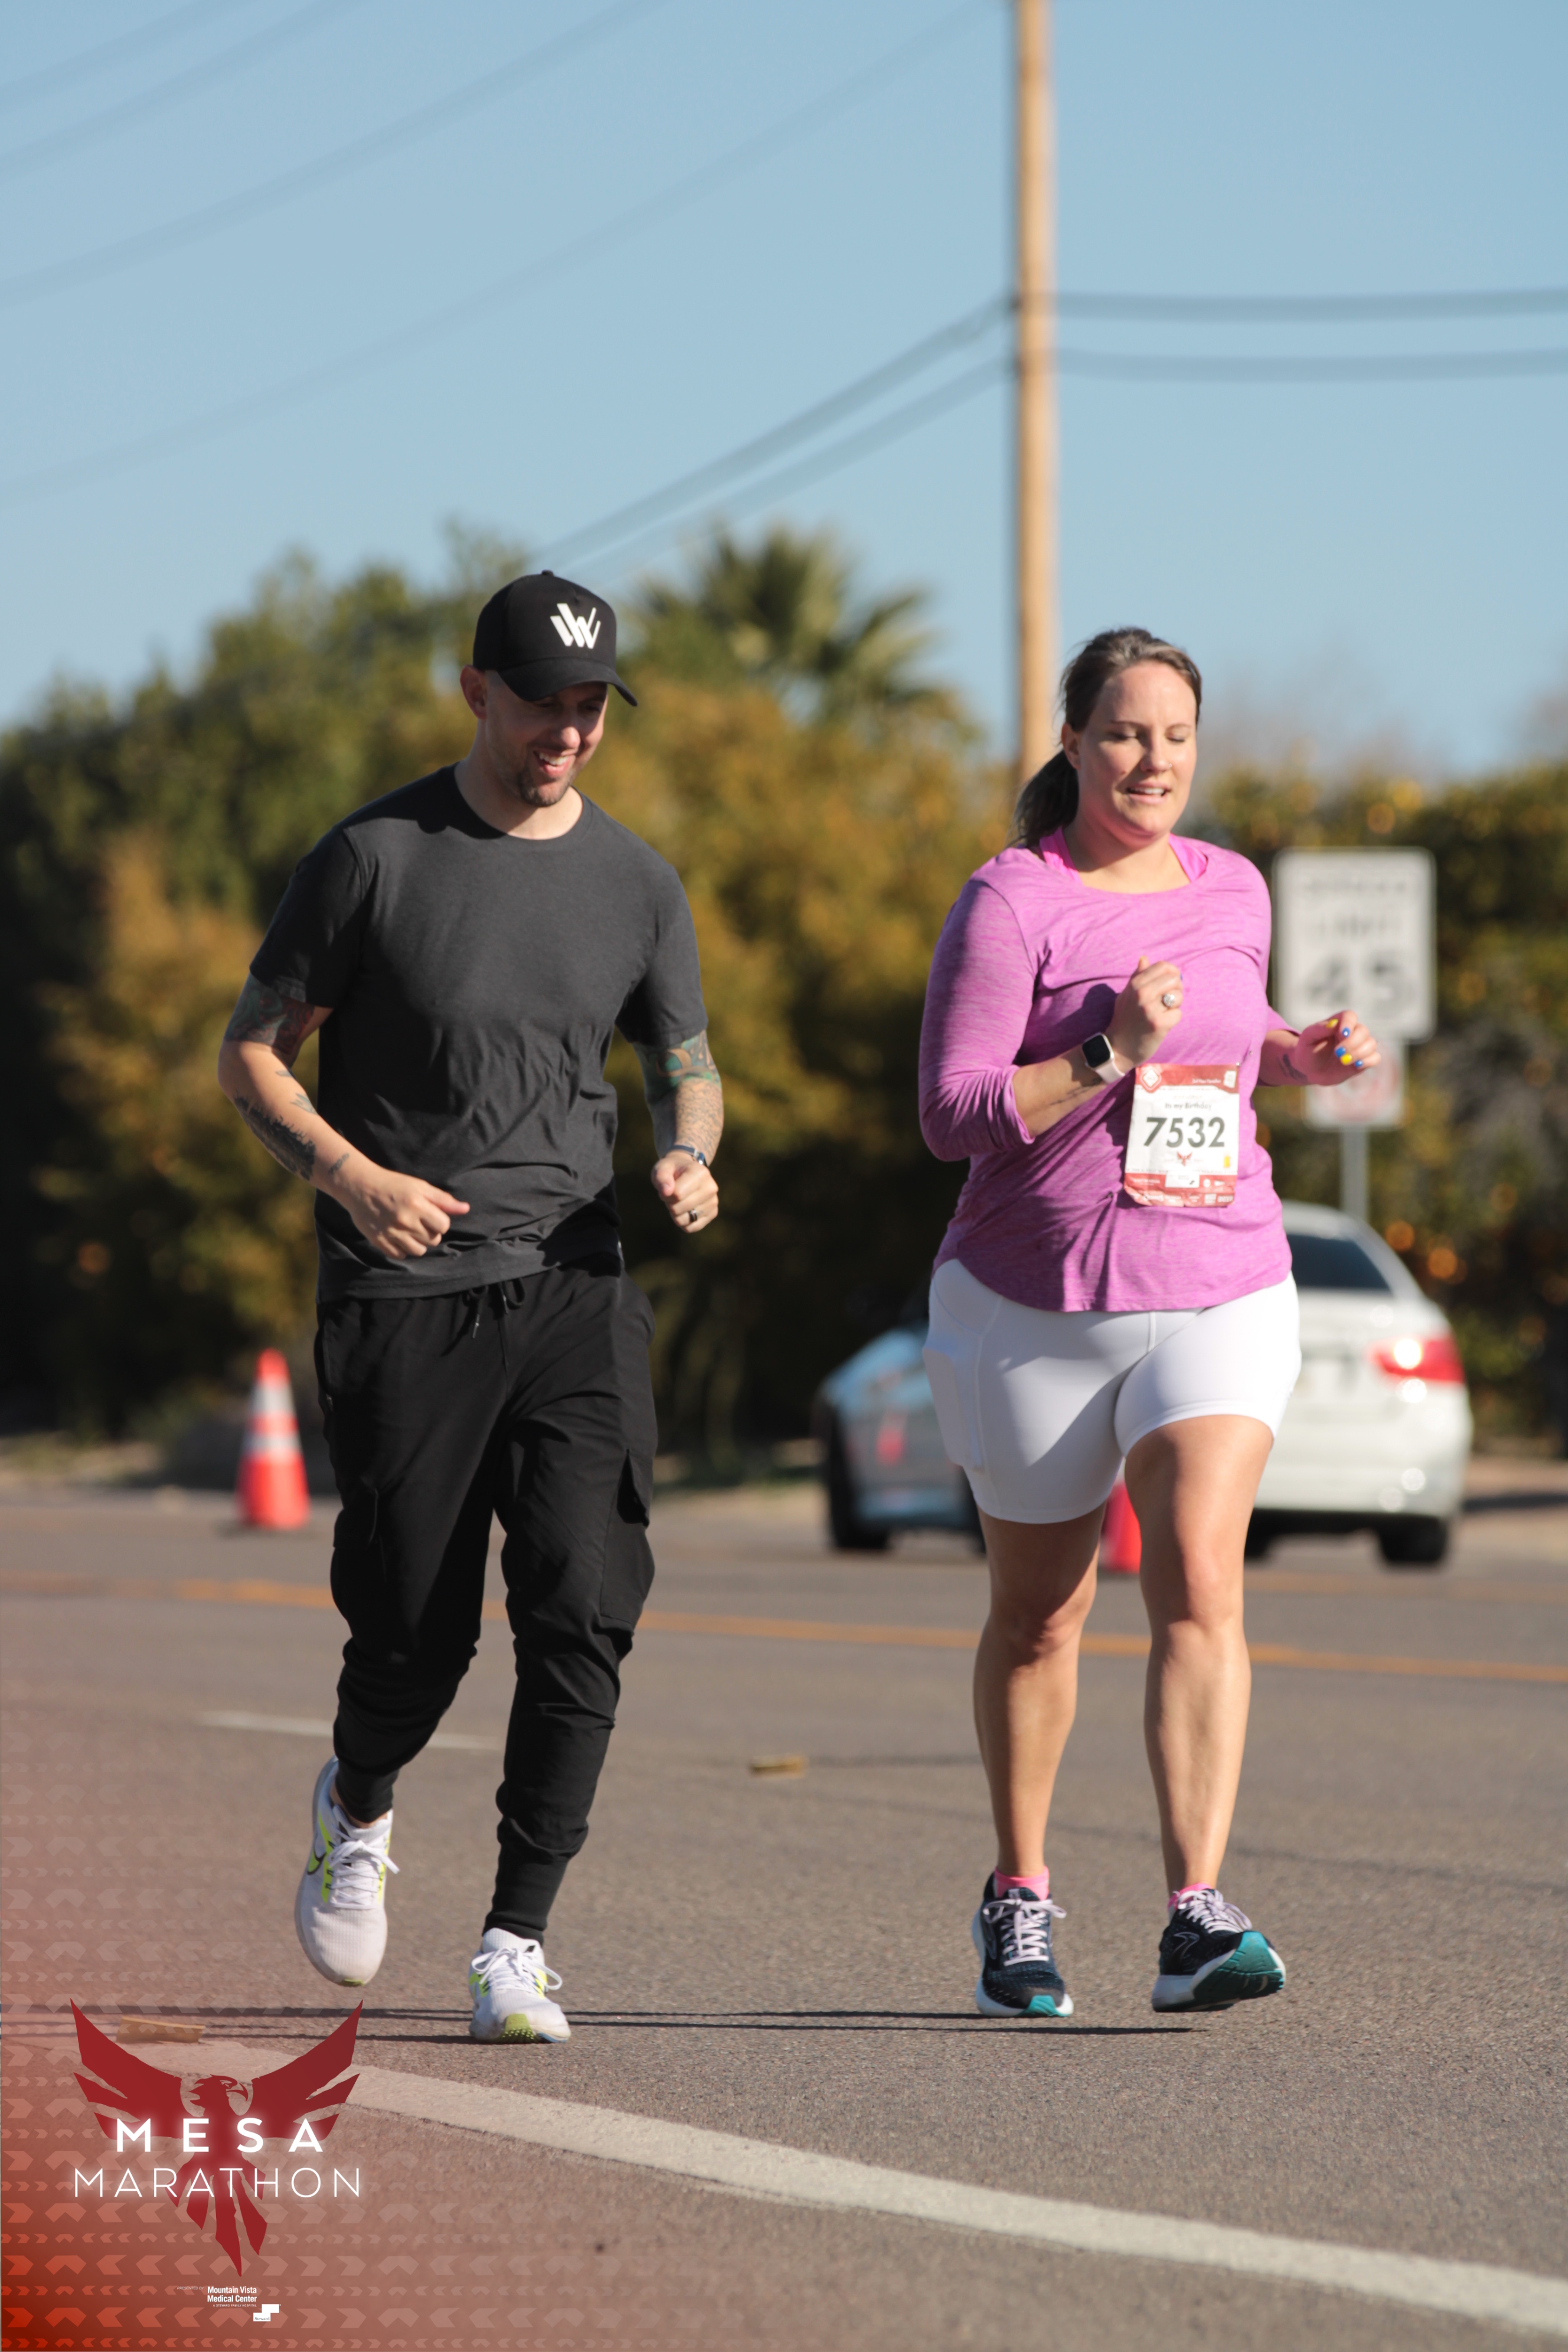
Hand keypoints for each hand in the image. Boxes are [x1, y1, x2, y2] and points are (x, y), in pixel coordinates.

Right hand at [331, 1161, 470, 1259]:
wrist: (360, 1187)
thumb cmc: (393, 1185)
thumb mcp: (420, 1186)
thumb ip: (443, 1199)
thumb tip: (466, 1208)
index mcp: (418, 1205)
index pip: (444, 1226)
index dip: (440, 1221)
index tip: (431, 1215)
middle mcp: (405, 1221)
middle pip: (433, 1240)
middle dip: (430, 1232)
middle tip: (418, 1221)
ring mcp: (392, 1233)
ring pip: (419, 1251)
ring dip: (418, 1242)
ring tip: (410, 1230)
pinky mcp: (379, 1242)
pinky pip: (401, 1255)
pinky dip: (403, 1249)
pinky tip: (399, 1236)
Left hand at [652, 1150, 718, 1232]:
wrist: (686, 1172)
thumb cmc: (672, 1171)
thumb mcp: (662, 1169)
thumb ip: (661, 1177)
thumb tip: (666, 1192)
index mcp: (700, 1173)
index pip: (677, 1194)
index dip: (665, 1194)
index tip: (667, 1187)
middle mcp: (711, 1188)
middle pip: (678, 1209)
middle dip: (669, 1204)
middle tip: (672, 1194)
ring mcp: (713, 1202)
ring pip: (684, 1220)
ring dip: (675, 1213)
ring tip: (679, 1200)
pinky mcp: (712, 1213)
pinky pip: (691, 1228)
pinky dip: (683, 1222)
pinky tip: (684, 1209)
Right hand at [1107, 955, 1183, 1066]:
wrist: (1118, 1048)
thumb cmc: (1124, 1020)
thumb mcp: (1126, 995)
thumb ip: (1137, 977)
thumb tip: (1144, 959)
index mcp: (1135, 984)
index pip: (1164, 967)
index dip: (1172, 973)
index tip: (1169, 984)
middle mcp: (1142, 994)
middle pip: (1174, 979)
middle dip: (1175, 989)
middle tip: (1168, 1001)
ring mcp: (1150, 1009)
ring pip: (1178, 996)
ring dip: (1175, 1005)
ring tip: (1164, 1012)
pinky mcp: (1158, 1024)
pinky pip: (1178, 1014)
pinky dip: (1173, 1019)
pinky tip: (1162, 1024)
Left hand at [1288, 1010, 1380, 1086]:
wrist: (1309, 1069)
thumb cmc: (1307, 1049)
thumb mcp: (1308, 1038)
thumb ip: (1319, 1029)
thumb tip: (1333, 1024)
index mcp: (1339, 1022)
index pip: (1350, 1016)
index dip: (1348, 1024)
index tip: (1342, 1034)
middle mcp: (1352, 1032)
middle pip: (1363, 1031)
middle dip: (1352, 1043)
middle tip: (1338, 1053)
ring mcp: (1359, 1046)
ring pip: (1371, 1044)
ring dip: (1360, 1053)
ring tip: (1343, 1061)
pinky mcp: (1363, 1060)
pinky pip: (1375, 1058)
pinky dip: (1368, 1061)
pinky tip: (1356, 1065)